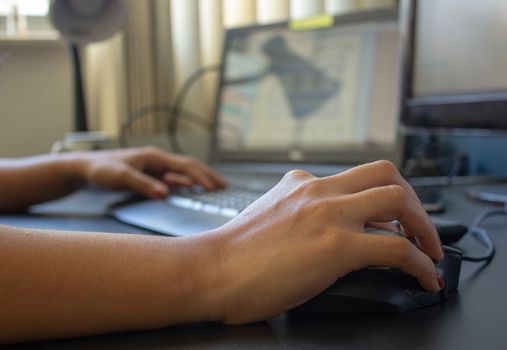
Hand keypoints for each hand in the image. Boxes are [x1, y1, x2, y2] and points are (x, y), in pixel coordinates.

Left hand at [76, 146, 225, 197]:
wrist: (85, 168)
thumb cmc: (101, 170)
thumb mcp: (121, 177)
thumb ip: (144, 185)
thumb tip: (166, 193)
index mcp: (154, 157)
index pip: (184, 166)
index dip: (202, 176)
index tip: (216, 187)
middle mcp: (157, 160)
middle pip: (188, 166)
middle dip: (207, 175)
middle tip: (224, 185)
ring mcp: (154, 167)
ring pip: (182, 171)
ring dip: (199, 178)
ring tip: (214, 186)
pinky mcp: (149, 174)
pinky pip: (173, 177)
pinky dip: (186, 182)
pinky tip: (191, 188)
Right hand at [207, 160, 443, 323]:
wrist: (210, 270)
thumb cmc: (233, 254)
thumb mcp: (269, 216)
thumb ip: (297, 211)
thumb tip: (324, 229)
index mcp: (301, 184)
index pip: (355, 178)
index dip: (381, 199)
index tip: (392, 218)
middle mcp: (318, 191)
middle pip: (386, 172)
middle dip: (413, 200)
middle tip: (419, 227)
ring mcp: (328, 215)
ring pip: (398, 199)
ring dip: (425, 226)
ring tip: (430, 250)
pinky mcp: (335, 246)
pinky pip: (397, 248)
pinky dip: (420, 263)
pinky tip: (424, 276)